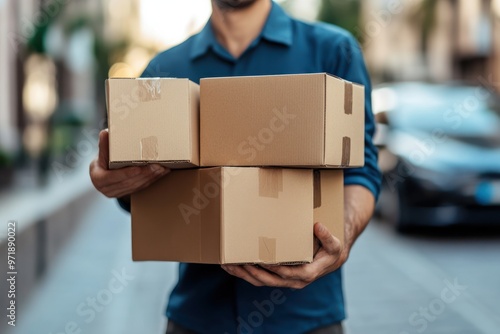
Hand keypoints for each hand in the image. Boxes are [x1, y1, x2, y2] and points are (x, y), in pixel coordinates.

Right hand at [89, 129, 169, 198]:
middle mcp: (107, 189)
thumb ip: (104, 145)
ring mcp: (117, 193)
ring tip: (162, 168)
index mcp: (98, 179)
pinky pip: (141, 187)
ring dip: (151, 177)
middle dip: (144, 174)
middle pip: (128, 182)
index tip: (138, 168)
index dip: (126, 173)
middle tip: (157, 166)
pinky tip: (161, 173)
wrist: (101, 173)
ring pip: (137, 186)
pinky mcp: (126, 194)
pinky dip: (152, 179)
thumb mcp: (101, 152)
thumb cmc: (101, 160)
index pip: (113, 177)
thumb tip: (105, 133)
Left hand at [221, 222, 347, 288]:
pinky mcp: (277, 277)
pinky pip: (259, 278)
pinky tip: (232, 265)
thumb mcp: (334, 243)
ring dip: (243, 274)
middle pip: (270, 280)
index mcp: (308, 274)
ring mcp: (284, 280)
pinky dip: (244, 273)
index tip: (263, 260)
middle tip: (238, 261)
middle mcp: (294, 281)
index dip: (276, 268)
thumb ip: (327, 236)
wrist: (330, 259)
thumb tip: (318, 226)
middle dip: (252, 272)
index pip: (289, 274)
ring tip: (228, 264)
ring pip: (261, 281)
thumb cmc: (331, 250)